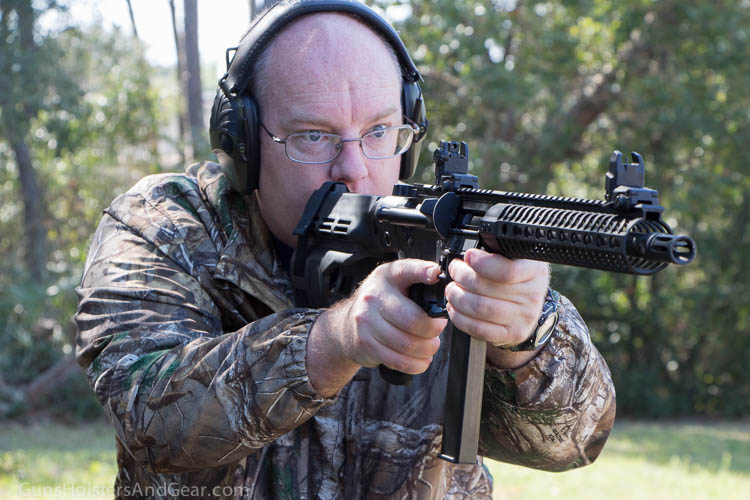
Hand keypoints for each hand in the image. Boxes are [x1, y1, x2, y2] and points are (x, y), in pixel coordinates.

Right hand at [307, 259, 446, 395]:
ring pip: (407, 344)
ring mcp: (367, 322)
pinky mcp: (366, 344)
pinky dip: (415, 364)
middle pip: (412, 320)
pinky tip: (421, 360)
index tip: (434, 275)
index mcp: (387, 277)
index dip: (422, 271)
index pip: (406, 270)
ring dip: (426, 349)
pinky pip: (397, 360)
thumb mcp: (395, 282)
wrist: (346, 325)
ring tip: (431, 346)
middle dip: (432, 330)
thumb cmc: (379, 304)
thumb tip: (441, 281)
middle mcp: (374, 297)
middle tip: (438, 330)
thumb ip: (416, 279)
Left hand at [445, 248, 549, 349]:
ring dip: (458, 297)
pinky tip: (454, 308)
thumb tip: (472, 251)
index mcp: (534, 271)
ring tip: (451, 289)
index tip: (468, 256)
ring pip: (480, 308)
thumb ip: (498, 251)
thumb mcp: (516, 258)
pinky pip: (479, 328)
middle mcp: (532, 295)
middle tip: (455, 271)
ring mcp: (523, 317)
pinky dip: (460, 317)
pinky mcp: (511, 334)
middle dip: (462, 277)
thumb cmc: (516, 278)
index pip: (507, 271)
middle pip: (487, 289)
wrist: (528, 306)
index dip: (482, 263)